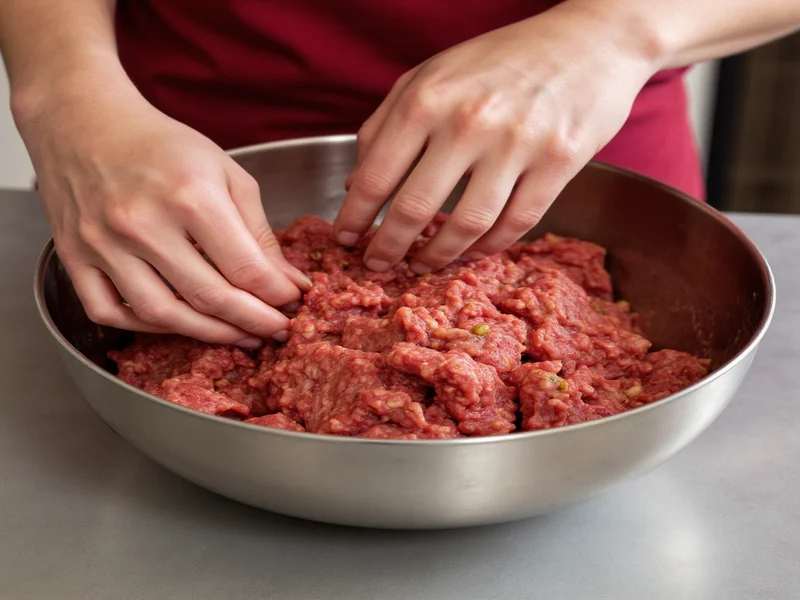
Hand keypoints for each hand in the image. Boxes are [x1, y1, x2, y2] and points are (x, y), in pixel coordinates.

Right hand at [16, 73, 309, 346]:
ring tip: (240, 336)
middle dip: (253, 322)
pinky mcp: (74, 256)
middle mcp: (142, 223)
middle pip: (208, 297)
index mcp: (190, 195)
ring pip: (161, 315)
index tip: (293, 303)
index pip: (246, 268)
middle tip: (277, 331)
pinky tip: (179, 325)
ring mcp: (103, 244)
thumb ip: (258, 231)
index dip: (277, 295)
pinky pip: (109, 312)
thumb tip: (288, 282)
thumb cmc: (163, 147)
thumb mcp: (226, 173)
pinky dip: (146, 328)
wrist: (85, 120)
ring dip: (208, 334)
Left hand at [335, 1, 656, 273]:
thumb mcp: (431, 74)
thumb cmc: (501, 59)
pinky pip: (516, 223)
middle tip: (377, 264)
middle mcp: (470, 121)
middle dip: (388, 247)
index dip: (355, 217)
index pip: (376, 174)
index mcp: (428, 97)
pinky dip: (488, 246)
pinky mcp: (559, 162)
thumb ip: (386, 125)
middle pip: (415, 208)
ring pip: (467, 224)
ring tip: (422, 264)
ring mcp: (518, 143)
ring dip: (438, 255)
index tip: (345, 238)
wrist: (587, 40)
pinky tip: (470, 250)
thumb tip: (355, 185)